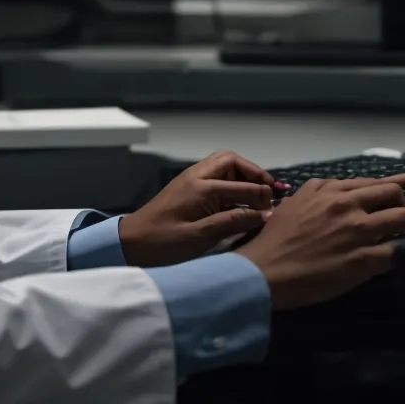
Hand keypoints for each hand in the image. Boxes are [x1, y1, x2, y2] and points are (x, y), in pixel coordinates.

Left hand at [117, 150, 278, 267]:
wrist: (130, 242)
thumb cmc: (163, 243)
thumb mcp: (200, 237)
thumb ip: (233, 223)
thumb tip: (264, 214)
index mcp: (202, 187)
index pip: (243, 187)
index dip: (263, 200)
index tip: (275, 212)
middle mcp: (197, 176)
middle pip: (232, 160)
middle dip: (254, 173)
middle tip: (269, 191)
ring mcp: (190, 179)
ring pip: (223, 163)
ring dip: (243, 174)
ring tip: (257, 193)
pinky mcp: (187, 186)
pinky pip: (215, 174)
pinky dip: (231, 180)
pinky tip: (238, 198)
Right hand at [235, 174, 404, 309]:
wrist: (263, 271)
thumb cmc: (274, 240)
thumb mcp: (296, 203)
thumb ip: (320, 192)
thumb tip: (340, 193)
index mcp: (331, 190)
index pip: (376, 181)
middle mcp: (346, 204)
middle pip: (393, 193)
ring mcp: (356, 231)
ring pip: (402, 218)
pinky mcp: (361, 258)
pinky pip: (395, 251)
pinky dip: (404, 251)